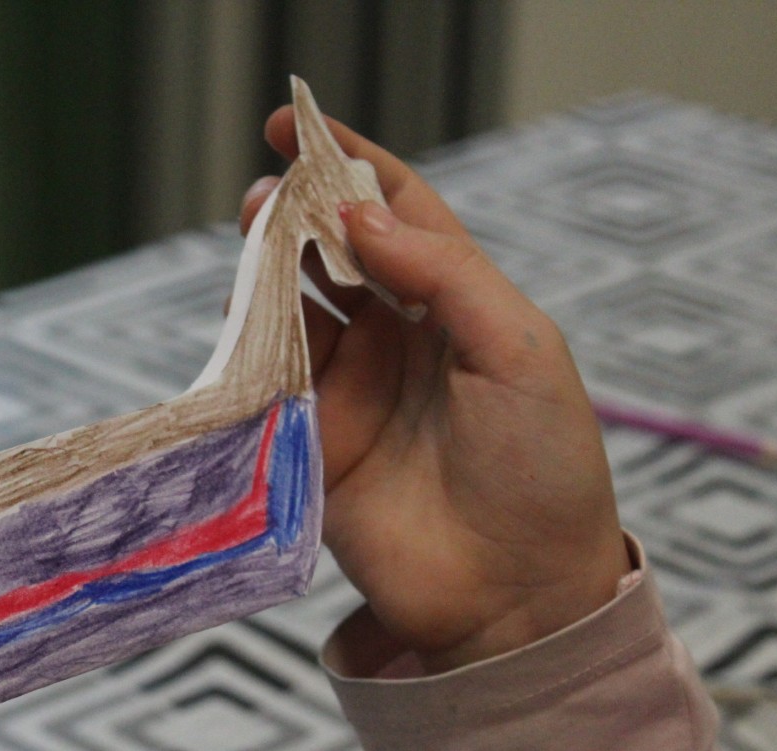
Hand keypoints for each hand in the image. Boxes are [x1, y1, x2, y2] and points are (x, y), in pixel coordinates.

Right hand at [242, 111, 630, 672]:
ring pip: (294, 308)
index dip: (352, 165)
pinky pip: (268, 378)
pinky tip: (237, 315)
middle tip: (263, 197)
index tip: (299, 130)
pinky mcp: (312, 442)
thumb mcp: (518, 353)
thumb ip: (444, 275)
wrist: (513, 595)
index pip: (400, 214)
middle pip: (335, 254)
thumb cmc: (540, 470)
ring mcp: (352, 390)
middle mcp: (400, 340)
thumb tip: (360, 214)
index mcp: (459, 309)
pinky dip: (246, 342)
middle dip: (298, 214)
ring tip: (248, 245)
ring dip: (266, 271)